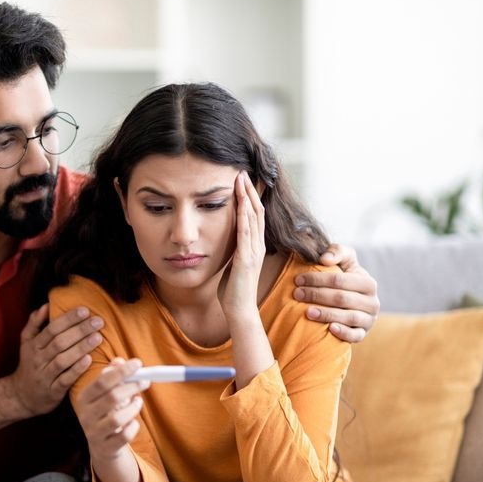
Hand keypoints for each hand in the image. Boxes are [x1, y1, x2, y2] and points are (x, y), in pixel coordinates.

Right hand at [9, 304, 104, 416]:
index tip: (85, 310)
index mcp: (34, 345)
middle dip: (79, 330)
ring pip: (62, 360)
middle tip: (98, 321)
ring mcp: (45, 376)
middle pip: (59, 342)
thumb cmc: (30, 364)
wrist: (21, 396)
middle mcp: (38, 359)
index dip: (68, 319)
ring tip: (98, 337)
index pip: (51, 329)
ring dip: (80, 348)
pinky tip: (89, 360)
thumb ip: (34, 323)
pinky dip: (76, 370)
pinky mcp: (52, 391)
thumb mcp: (27, 343)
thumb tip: (46, 305)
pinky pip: (65, 380)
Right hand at [73, 358, 147, 460]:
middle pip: (111, 397)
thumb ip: (112, 376)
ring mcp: (94, 433)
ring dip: (133, 408)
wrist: (102, 446)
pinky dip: (133, 427)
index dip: (121, 372)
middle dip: (132, 387)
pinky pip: (124, 436)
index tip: (138, 363)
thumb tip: (119, 361)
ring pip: (117, 418)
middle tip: (145, 381)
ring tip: (138, 401)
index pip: (102, 381)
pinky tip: (134, 422)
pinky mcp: (105, 447)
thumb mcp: (106, 393)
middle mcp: (85, 415)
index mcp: (84, 398)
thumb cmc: (106, 412)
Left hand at [219, 171, 265, 318]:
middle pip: (257, 210)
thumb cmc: (233, 290)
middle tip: (242, 171)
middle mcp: (257, 245)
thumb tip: (225, 240)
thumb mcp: (232, 264)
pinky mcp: (246, 259)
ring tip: (241, 178)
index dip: (250, 196)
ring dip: (247, 197)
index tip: (242, 180)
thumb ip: (233, 250)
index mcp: (254, 246)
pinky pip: (246, 234)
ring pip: (254, 218)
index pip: (255, 215)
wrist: (240, 311)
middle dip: (249, 190)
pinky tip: (241, 202)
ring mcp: (253, 251)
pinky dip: (244, 216)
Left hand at [294, 243, 379, 342]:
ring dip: (326, 314)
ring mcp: (369, 319)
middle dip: (317, 295)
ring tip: (307, 312)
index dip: (318, 279)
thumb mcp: (343, 260)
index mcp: (368, 283)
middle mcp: (373, 302)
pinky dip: (343, 332)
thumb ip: (336, 251)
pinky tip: (329, 329)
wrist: (349, 301)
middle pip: (342, 298)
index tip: (297, 279)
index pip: (341, 280)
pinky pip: (355, 336)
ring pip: (349, 317)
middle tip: (296, 294)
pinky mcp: (363, 333)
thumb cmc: (343, 278)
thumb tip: (324, 259)